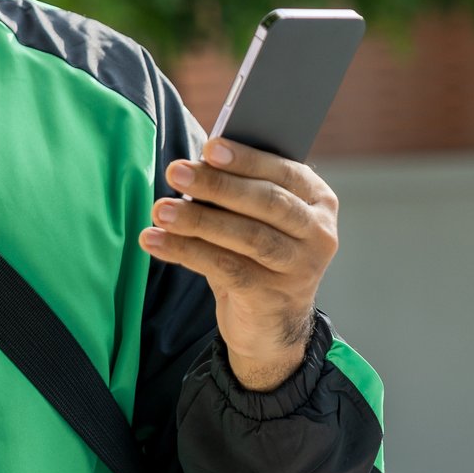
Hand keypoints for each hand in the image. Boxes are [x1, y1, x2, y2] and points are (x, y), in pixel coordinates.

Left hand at [139, 137, 338, 390]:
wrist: (271, 324)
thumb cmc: (256, 255)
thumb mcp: (255, 220)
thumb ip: (237, 192)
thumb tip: (195, 163)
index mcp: (318, 201)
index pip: (285, 172)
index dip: (247, 159)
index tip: (209, 148)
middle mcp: (318, 233)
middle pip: (267, 202)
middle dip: (218, 185)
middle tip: (175, 172)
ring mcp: (300, 268)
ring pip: (247, 237)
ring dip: (197, 221)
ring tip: (160, 210)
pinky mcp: (273, 297)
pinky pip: (226, 269)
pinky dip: (186, 252)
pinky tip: (155, 241)